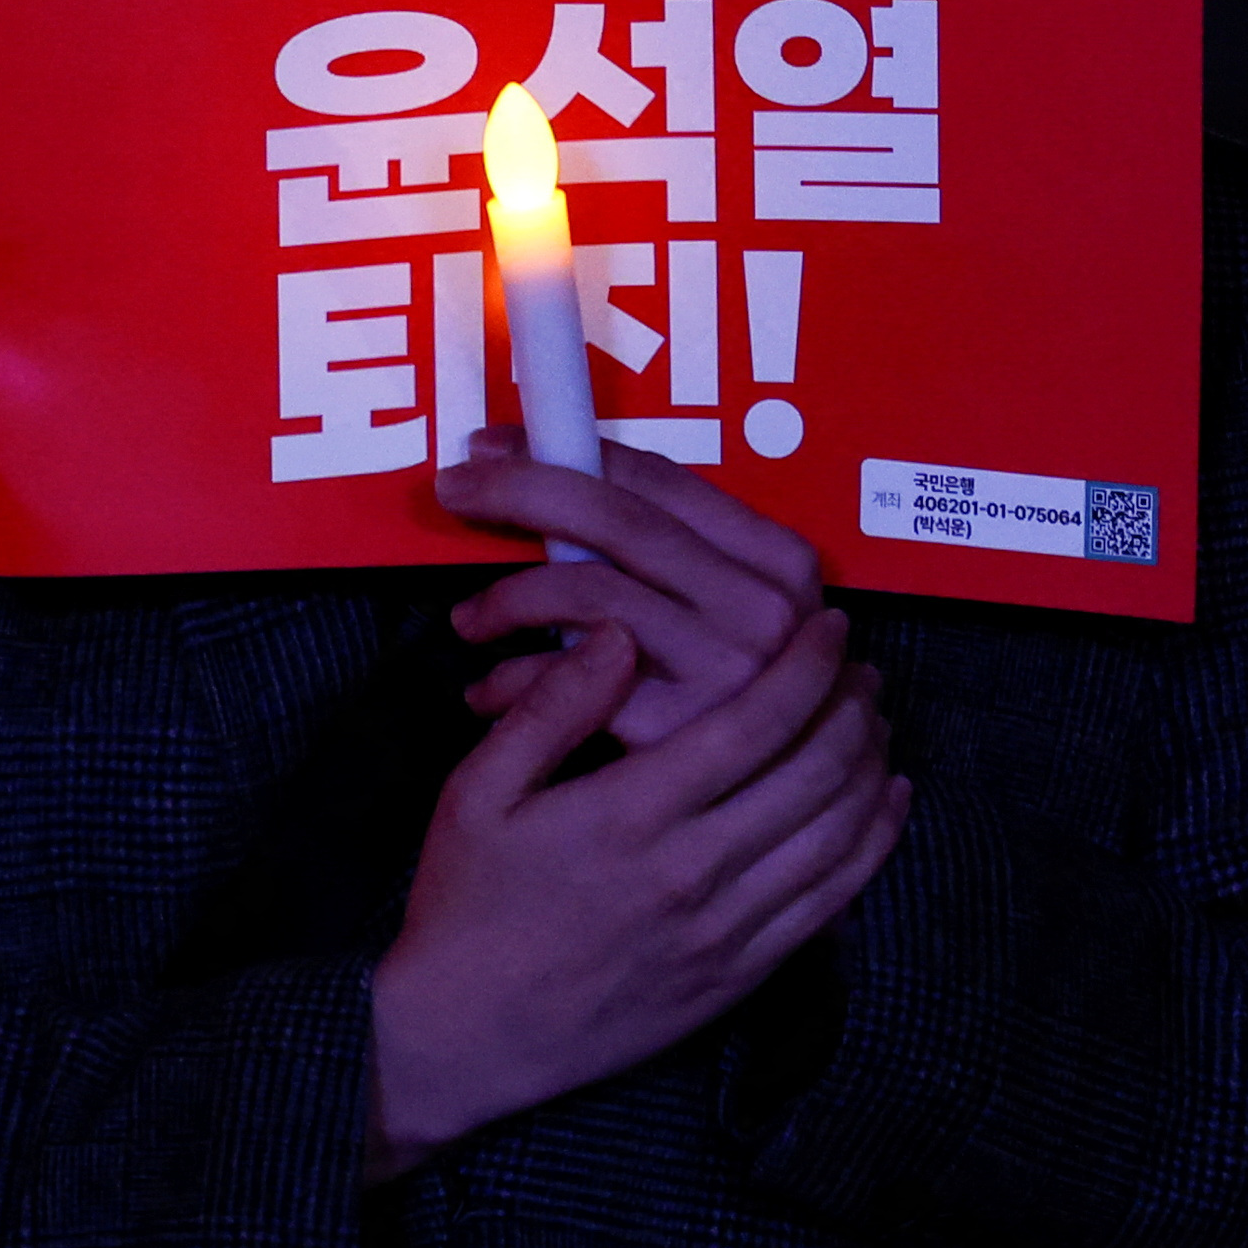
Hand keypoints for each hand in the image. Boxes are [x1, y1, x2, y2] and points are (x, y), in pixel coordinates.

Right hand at [362, 612, 905, 1176]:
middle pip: (813, 773)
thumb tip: (618, 637)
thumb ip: (549, 709)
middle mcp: (693, 870)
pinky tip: (885, 805)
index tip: (829, 627)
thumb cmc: (466, 904)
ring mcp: (726, 930)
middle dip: (851, 708)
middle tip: (861, 667)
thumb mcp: (476, 792)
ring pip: (837, 835)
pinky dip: (873, 845)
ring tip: (876, 722)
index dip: (806, 668)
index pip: (752, 723)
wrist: (467, 1034)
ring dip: (870, 768)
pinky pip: (832, 902)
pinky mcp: (741, 974)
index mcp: (629, 815)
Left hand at [438, 428, 834, 748]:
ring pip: (584, 589)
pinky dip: (511, 677)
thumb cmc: (744, 690)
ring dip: (505, 597)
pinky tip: (489, 690)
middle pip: (614, 518)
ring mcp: (727, 669)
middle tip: (454, 493)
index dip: (563, 452)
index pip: (655, 477)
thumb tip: (553, 474)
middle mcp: (762, 605)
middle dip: (518, 491)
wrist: (793, 799)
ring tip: (470, 622)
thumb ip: (673, 553)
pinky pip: (566, 679)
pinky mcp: (678, 729)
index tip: (491, 447)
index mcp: (776, 558)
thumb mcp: (734, 608)